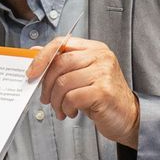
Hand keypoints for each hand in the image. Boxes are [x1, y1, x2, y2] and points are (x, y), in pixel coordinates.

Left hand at [26, 35, 140, 147]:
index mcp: (94, 48)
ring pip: (63, 83)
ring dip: (56, 101)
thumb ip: (62, 63)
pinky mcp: (104, 91)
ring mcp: (104, 73)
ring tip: (61, 109)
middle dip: (46, 84)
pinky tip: (72, 112)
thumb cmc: (103, 96)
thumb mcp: (82, 76)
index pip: (62, 42)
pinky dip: (66, 108)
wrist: (128, 116)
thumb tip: (35, 52)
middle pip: (60, 63)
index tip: (31, 73)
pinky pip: (72, 97)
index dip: (42, 57)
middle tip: (46, 99)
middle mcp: (101, 57)